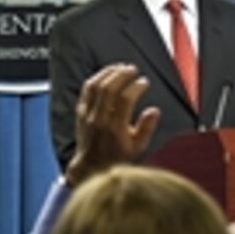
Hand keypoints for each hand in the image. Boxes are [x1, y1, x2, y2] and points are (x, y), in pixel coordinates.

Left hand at [64, 64, 159, 186]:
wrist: (91, 166)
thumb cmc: (117, 157)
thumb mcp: (138, 148)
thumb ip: (146, 128)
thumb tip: (154, 110)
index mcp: (116, 129)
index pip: (125, 100)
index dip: (136, 87)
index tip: (144, 82)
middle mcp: (100, 120)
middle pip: (109, 89)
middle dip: (122, 75)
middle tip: (133, 69)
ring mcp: (88, 115)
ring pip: (96, 86)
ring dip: (109, 73)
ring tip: (120, 67)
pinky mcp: (80, 113)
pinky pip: (86, 90)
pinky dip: (97, 78)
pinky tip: (106, 74)